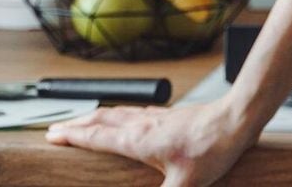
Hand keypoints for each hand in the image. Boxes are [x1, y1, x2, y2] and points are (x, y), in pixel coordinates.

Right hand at [44, 96, 254, 186]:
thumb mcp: (182, 186)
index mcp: (138, 139)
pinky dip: (121, 114)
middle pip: (103, 118)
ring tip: (85, 122)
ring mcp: (158, 117)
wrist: (238, 118)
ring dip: (98, 117)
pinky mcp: (172, 116)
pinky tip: (128, 119)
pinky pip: (137, 112)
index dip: (73, 135)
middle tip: (57, 129)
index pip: (97, 135)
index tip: (52, 136)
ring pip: (120, 112)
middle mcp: (144, 123)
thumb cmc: (213, 149)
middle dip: (78, 124)